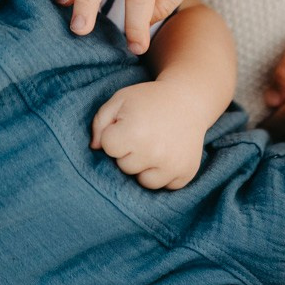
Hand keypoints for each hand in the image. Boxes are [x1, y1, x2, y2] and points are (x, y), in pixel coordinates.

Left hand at [92, 80, 206, 189]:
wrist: (189, 99)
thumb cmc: (149, 99)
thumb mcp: (120, 100)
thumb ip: (100, 122)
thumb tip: (95, 148)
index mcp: (134, 132)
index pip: (109, 148)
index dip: (115, 135)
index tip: (127, 124)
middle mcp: (154, 152)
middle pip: (125, 166)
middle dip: (129, 152)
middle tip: (144, 133)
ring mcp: (172, 165)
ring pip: (144, 181)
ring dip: (145, 167)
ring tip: (154, 146)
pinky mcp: (186, 173)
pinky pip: (165, 185)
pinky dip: (164, 173)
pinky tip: (168, 154)